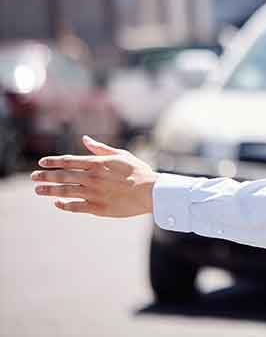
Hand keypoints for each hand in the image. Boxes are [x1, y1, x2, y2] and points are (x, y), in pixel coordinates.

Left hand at [32, 135, 157, 216]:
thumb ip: (100, 148)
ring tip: (38, 190)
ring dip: (49, 190)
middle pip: (62, 176)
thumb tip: (84, 139)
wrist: (150, 192)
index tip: (41, 163)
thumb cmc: (137, 171)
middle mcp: (92, 178)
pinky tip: (57, 203)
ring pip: (64, 192)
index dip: (53, 162)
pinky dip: (63, 205)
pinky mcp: (97, 208)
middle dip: (45, 176)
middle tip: (34, 177)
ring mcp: (93, 193)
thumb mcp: (120, 155)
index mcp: (97, 163)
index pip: (68, 161)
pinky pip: (75, 206)